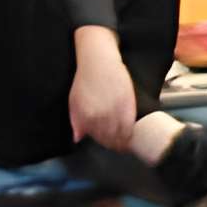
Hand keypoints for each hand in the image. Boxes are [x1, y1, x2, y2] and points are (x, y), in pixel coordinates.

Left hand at [67, 29, 138, 151]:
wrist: (98, 62)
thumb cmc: (85, 80)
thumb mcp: (74, 101)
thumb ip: (75, 121)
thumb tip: (78, 138)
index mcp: (86, 117)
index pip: (98, 138)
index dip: (104, 143)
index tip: (109, 144)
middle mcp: (100, 117)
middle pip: (110, 139)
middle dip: (114, 144)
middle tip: (119, 145)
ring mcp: (114, 111)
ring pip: (121, 135)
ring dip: (124, 141)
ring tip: (126, 141)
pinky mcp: (127, 104)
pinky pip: (130, 125)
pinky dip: (131, 132)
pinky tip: (132, 133)